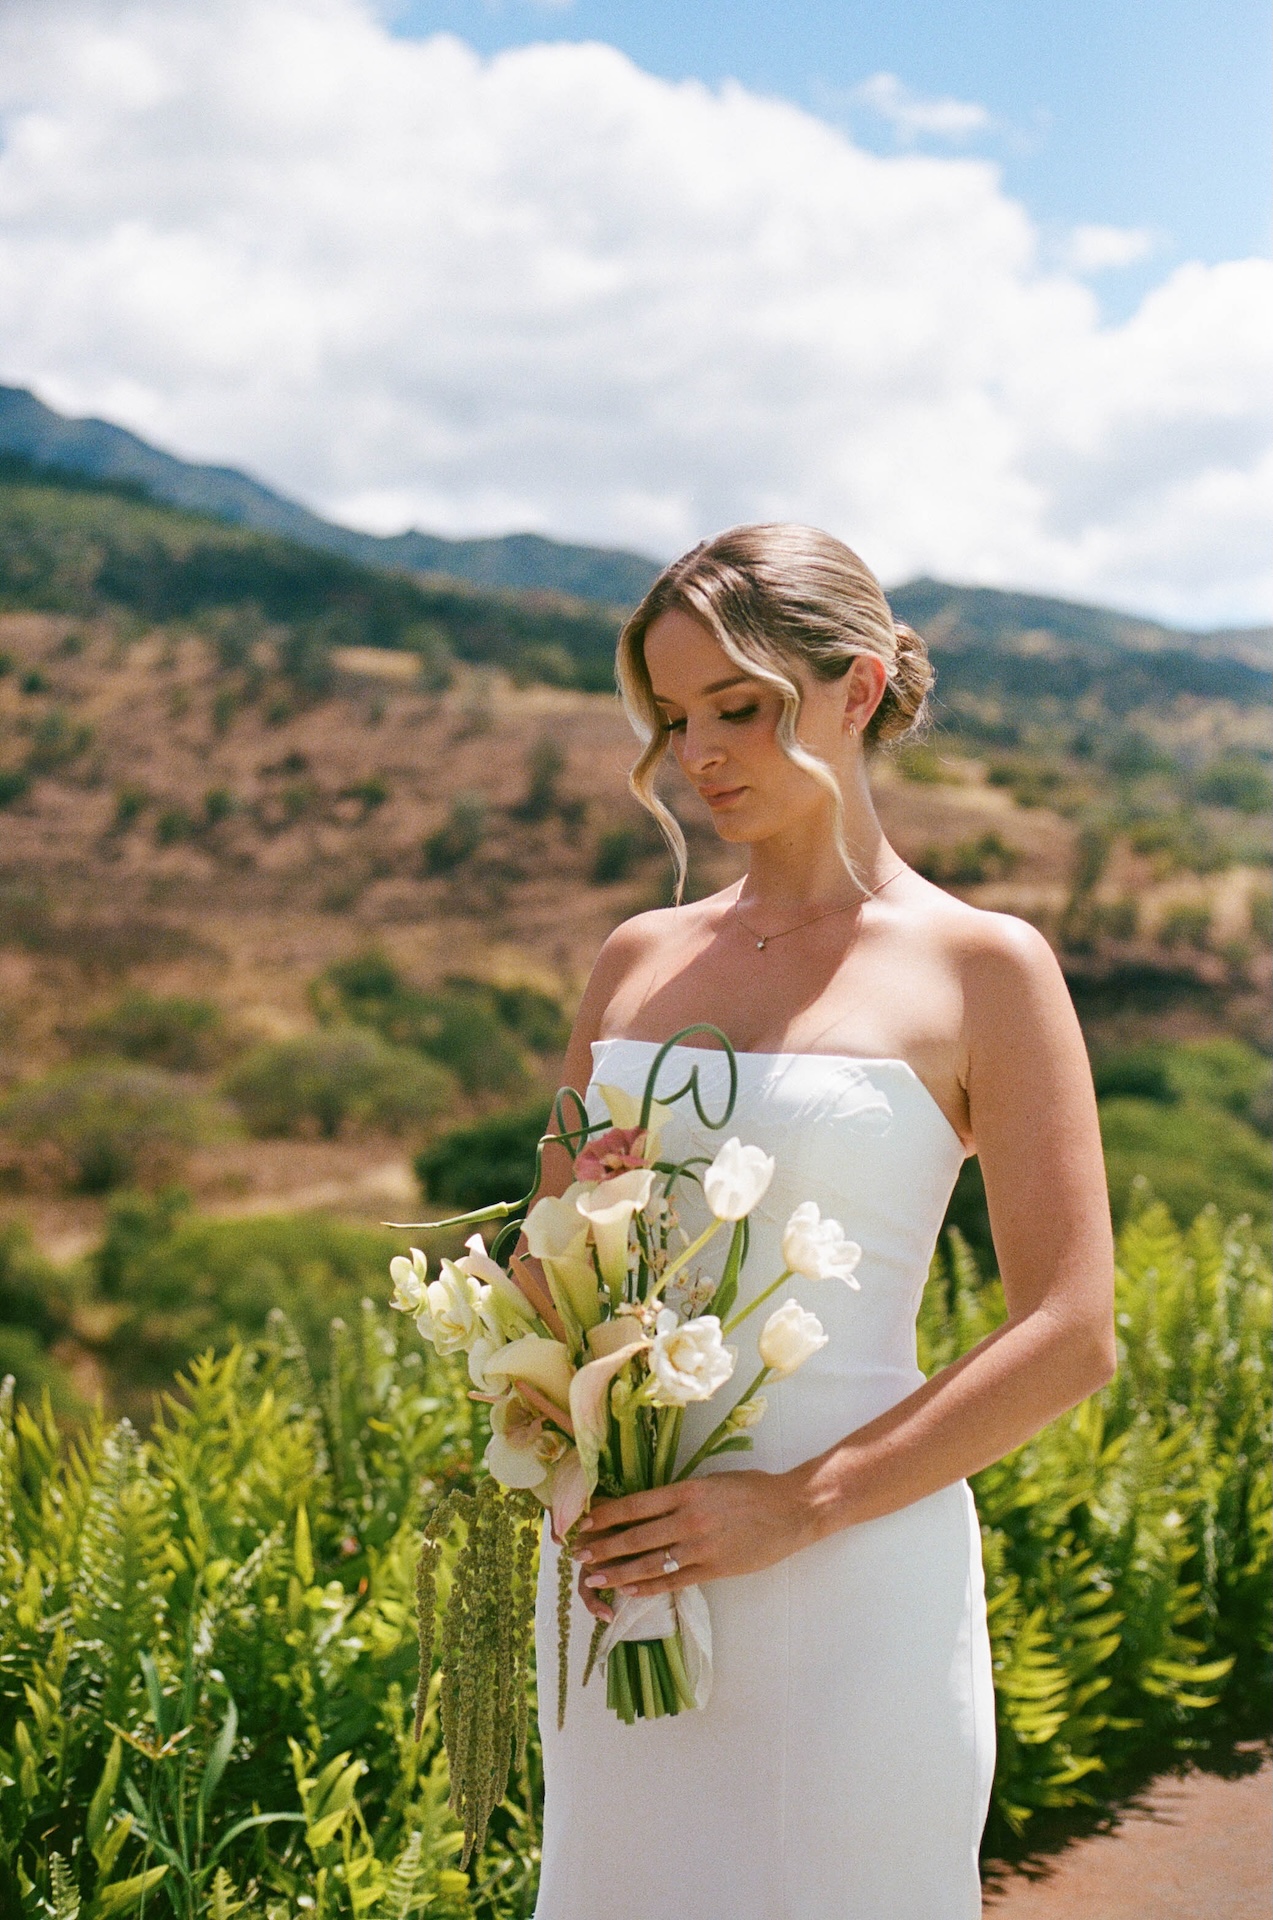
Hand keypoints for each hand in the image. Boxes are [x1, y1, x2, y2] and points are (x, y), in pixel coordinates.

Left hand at [573, 1470, 808, 1620]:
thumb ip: (680, 1495)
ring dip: (619, 1572)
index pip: (636, 1505)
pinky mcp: (715, 1569)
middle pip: (636, 1536)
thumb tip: (646, 1507)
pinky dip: (649, 1587)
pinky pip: (675, 1581)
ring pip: (650, 1563)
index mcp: (687, 1491)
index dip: (607, 1515)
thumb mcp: (711, 1481)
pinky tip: (630, 1591)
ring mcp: (701, 1547)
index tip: (586, 1522)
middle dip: (604, 1547)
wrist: (791, 1509)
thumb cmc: (752, 1489)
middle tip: (579, 1554)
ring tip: (595, 1577)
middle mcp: (689, 1519)